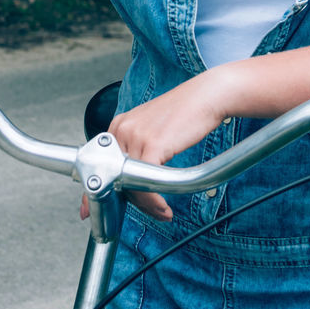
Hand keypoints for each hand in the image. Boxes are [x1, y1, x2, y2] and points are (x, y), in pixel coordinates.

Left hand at [103, 69, 234, 221]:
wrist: (206, 96)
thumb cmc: (185, 113)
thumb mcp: (151, 128)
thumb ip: (136, 148)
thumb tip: (128, 178)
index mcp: (118, 125)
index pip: (103, 166)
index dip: (103, 192)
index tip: (102, 209)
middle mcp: (122, 129)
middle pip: (116, 178)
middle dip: (133, 201)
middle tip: (152, 211)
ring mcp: (135, 136)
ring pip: (130, 185)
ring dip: (147, 205)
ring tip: (162, 212)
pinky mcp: (151, 144)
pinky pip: (144, 184)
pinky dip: (153, 201)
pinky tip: (164, 207)